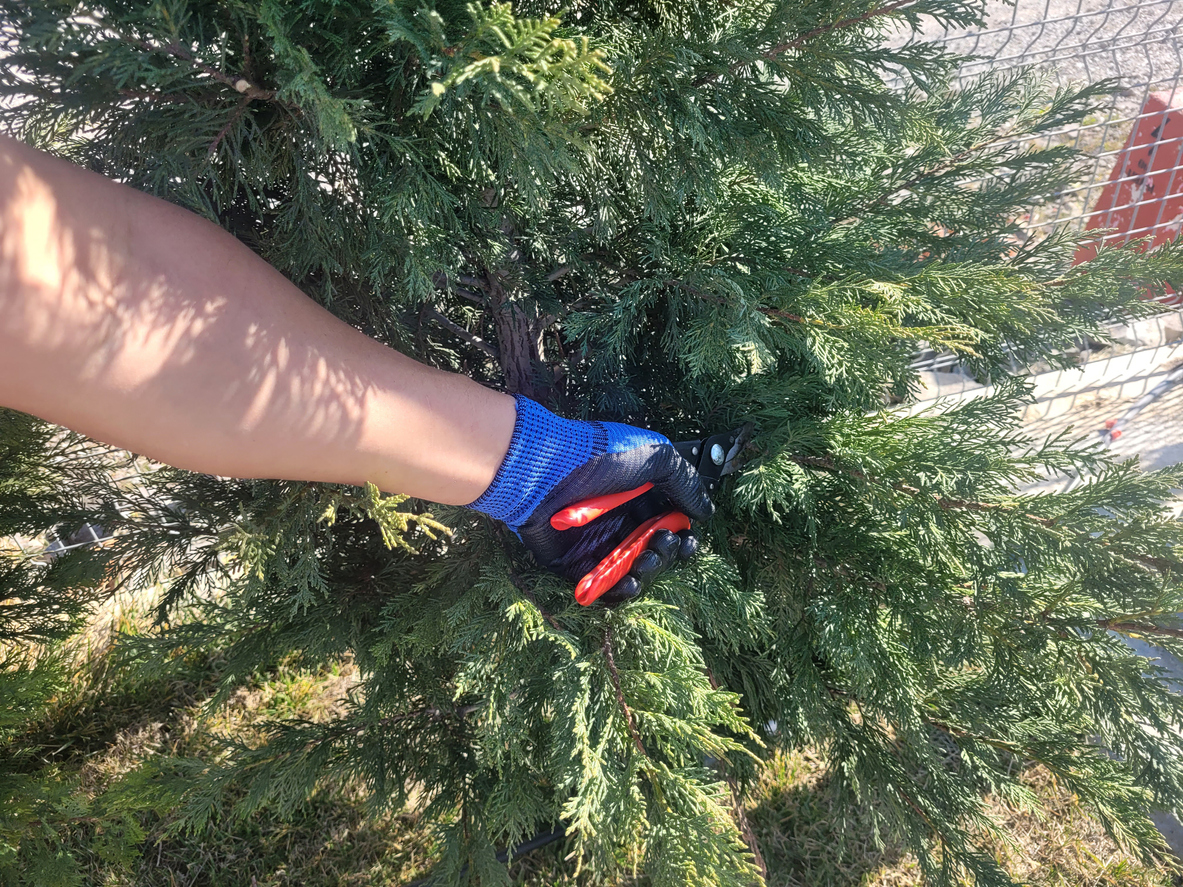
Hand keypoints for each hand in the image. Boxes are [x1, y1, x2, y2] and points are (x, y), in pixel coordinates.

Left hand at [467, 396, 712, 604]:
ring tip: (646, 561)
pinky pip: (604, 586)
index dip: (683, 534)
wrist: (545, 470)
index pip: (670, 522)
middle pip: (656, 549)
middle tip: (663, 543)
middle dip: (668, 553)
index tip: (688, 538)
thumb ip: (685, 483)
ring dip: (649, 571)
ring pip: (635, 570)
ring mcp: (599, 542)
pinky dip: (620, 590)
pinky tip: (630, 581)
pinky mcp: (577, 562)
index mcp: (640, 494)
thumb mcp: (654, 457)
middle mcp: (621, 518)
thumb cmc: (599, 457)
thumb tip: (706, 511)